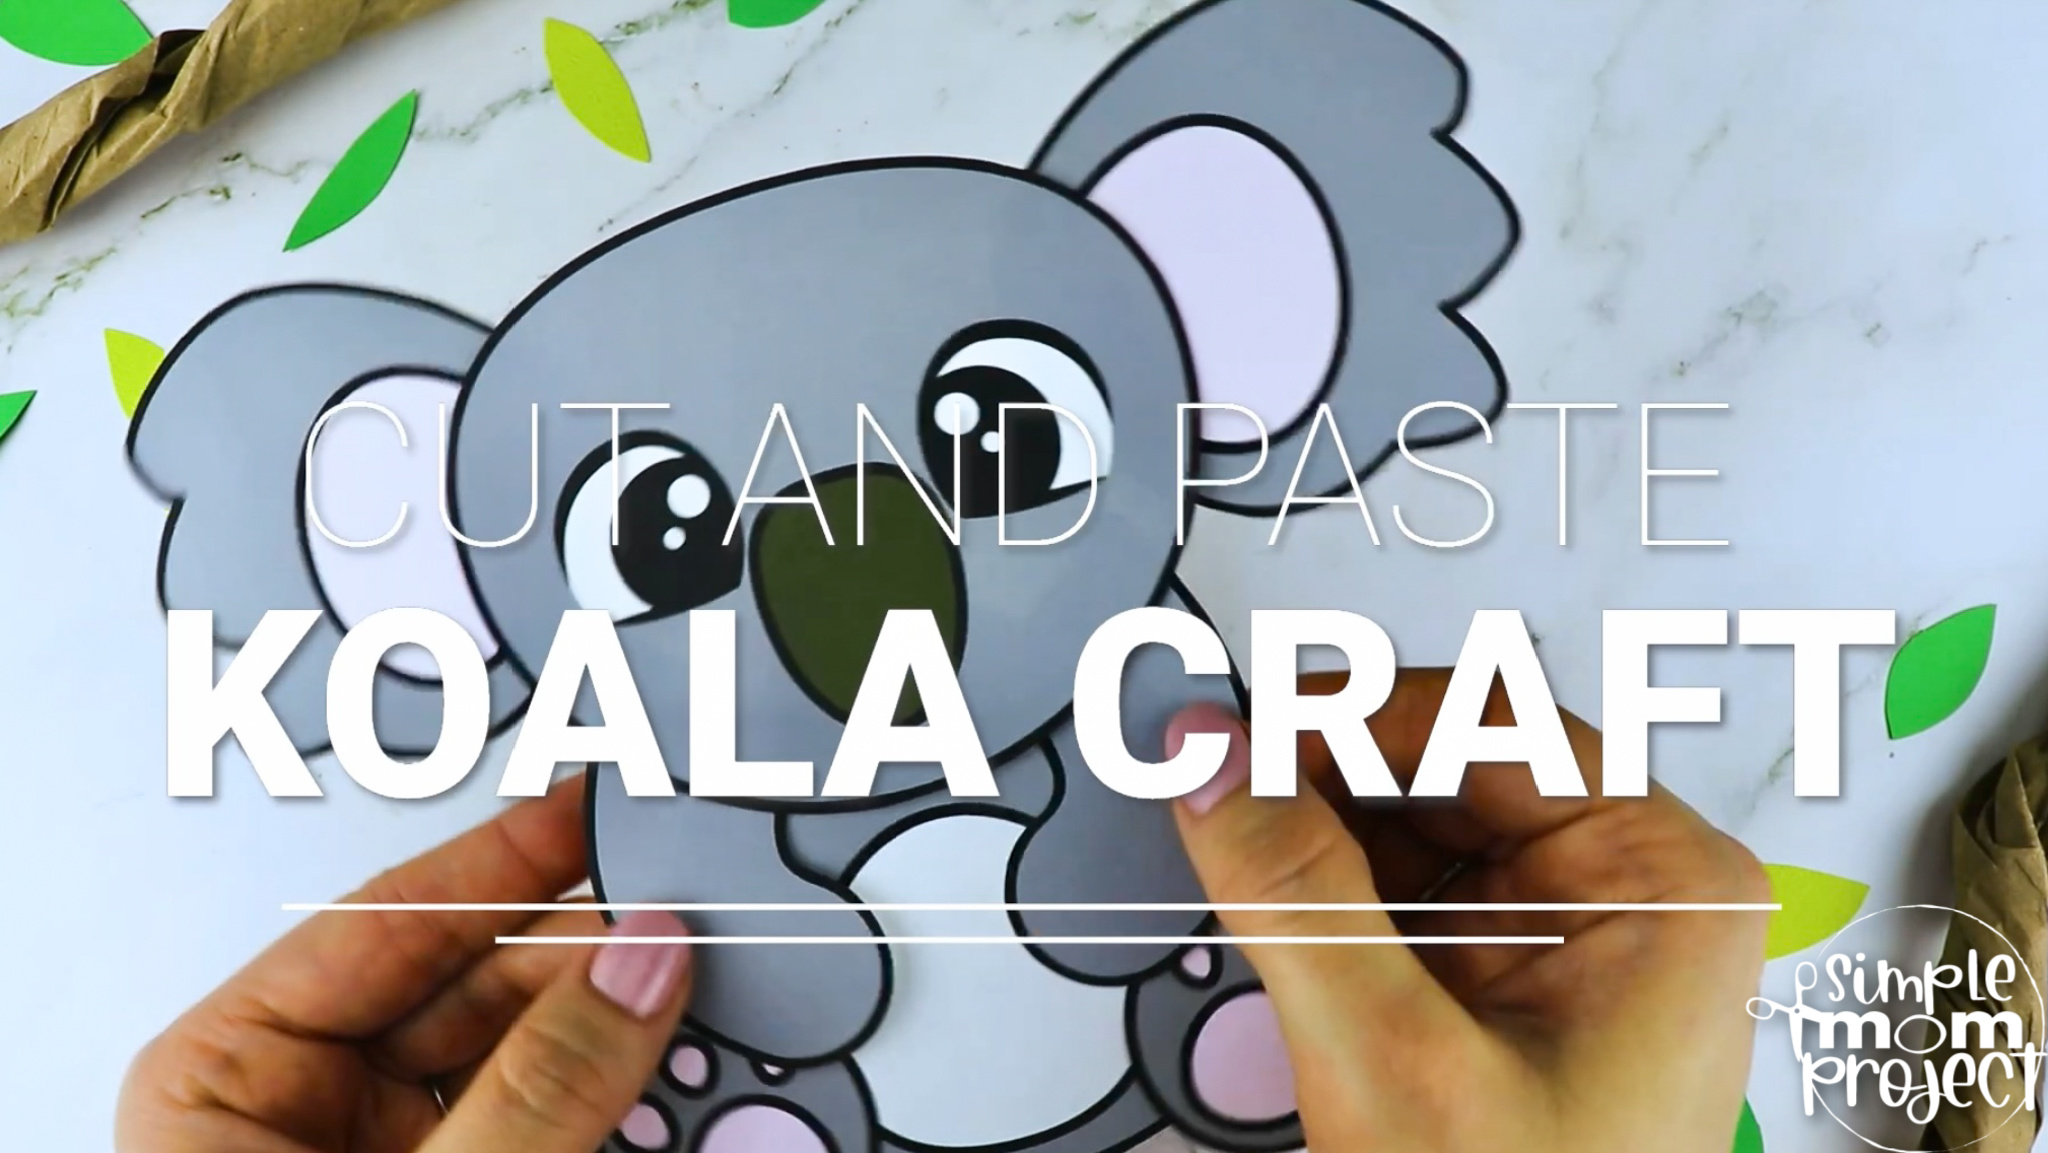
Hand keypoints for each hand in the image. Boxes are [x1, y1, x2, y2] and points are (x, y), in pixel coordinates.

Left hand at [117, 779, 693, 1152]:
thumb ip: (535, 1089)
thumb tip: (639, 964)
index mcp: (230, 1074)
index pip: (391, 919)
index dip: (507, 856)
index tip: (600, 805)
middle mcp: (305, 1108)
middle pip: (478, 984)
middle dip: (590, 956)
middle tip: (690, 921)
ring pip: (529, 1053)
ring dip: (616, 1027)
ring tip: (699, 1000)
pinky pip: (552, 1119)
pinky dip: (617, 1095)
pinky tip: (672, 1071)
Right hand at [1164, 668, 1769, 1152]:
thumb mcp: (1398, 1067)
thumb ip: (1296, 896)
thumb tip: (1215, 757)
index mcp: (1660, 882)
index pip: (1495, 723)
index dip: (1355, 711)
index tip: (1236, 723)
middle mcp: (1620, 891)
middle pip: (1448, 763)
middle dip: (1320, 771)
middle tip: (1207, 777)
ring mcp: (1558, 938)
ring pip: (1410, 823)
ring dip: (1309, 829)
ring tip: (1222, 836)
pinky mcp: (1496, 984)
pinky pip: (1397, 893)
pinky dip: (1319, 892)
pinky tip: (1263, 902)